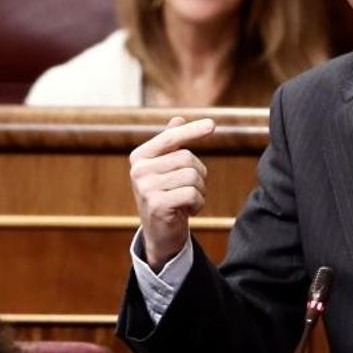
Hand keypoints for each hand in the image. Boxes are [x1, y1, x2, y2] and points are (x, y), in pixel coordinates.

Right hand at [129, 116, 215, 269]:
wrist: (160, 233)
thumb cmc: (166, 196)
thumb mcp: (166, 169)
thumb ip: (170, 144)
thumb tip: (178, 118)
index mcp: (140, 156)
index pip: (171, 138)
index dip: (192, 130)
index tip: (213, 125)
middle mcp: (139, 170)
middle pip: (187, 158)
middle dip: (198, 174)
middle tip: (191, 189)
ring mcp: (145, 187)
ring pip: (192, 176)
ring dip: (199, 190)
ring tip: (188, 200)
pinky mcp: (157, 204)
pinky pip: (192, 193)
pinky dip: (198, 203)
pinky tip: (188, 210)